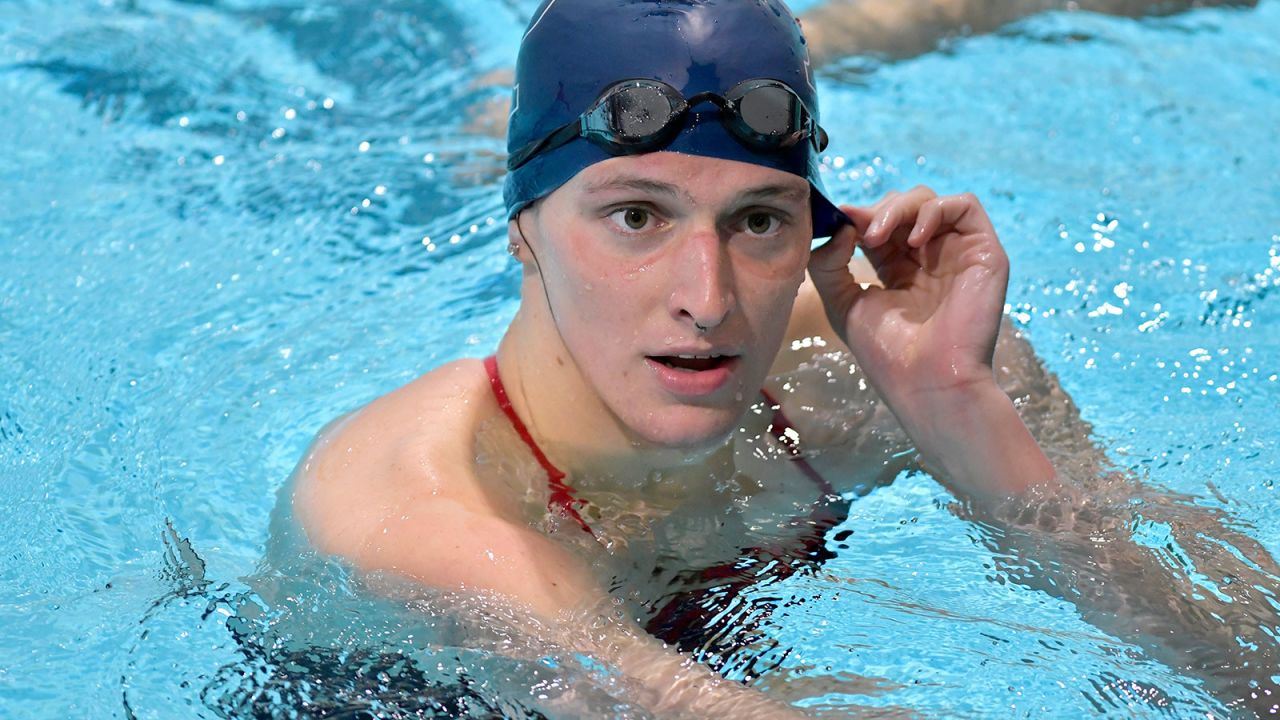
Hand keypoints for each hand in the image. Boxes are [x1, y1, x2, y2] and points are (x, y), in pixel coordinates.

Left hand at [809, 186, 1009, 409]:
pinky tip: (914, 241)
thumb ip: (828, 263)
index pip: (879, 224)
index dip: (859, 216)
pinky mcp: (984, 252)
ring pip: (930, 201)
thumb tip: (841, 225)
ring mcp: (957, 253)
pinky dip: (934, 210)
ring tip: (877, 237)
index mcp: (899, 270)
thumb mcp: (842, 304)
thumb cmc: (887, 354)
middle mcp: (930, 258)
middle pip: (904, 206)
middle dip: (877, 211)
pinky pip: (965, 205)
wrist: (927, 382)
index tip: (836, 217)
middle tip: (859, 231)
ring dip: (898, 208)